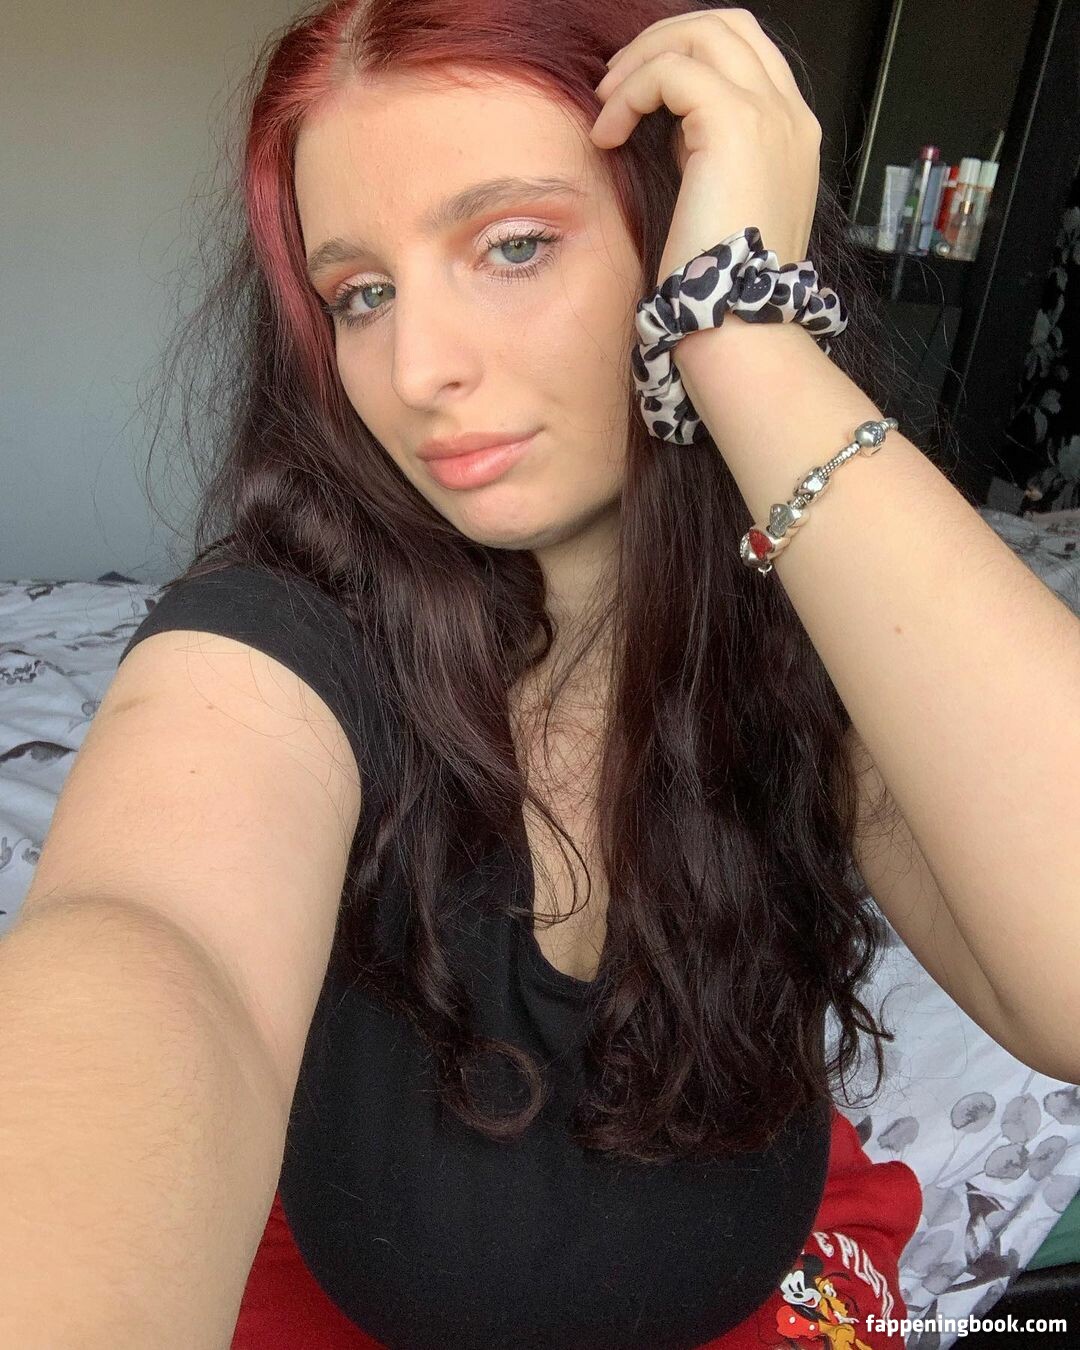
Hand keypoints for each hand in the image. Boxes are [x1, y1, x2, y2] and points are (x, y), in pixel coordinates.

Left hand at [590, 8, 822, 287]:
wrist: (739, 322)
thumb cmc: (721, 282)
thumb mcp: (723, 201)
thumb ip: (710, 153)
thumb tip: (676, 127)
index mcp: (792, 132)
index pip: (746, 50)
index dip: (688, 53)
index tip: (642, 91)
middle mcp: (789, 114)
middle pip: (727, 25)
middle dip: (663, 41)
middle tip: (616, 84)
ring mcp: (768, 115)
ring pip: (699, 35)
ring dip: (641, 62)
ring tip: (607, 106)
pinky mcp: (734, 125)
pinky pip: (670, 73)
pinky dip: (630, 94)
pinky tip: (609, 134)